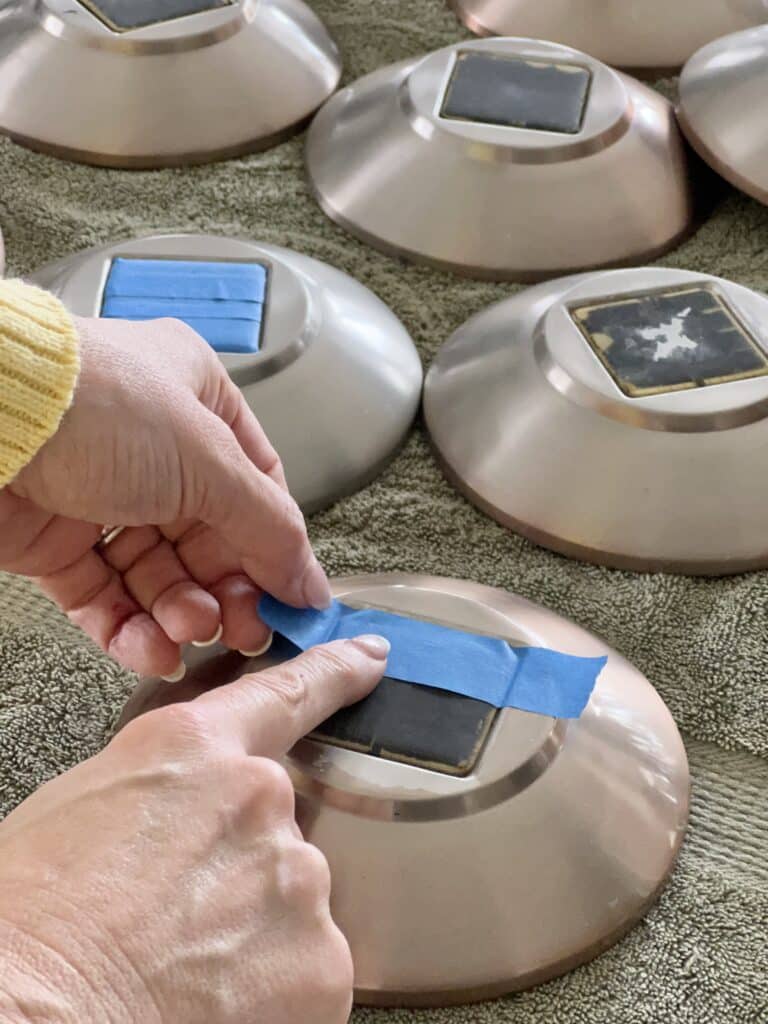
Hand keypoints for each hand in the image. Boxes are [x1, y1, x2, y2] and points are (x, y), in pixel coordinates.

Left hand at [0, 315, 330, 677]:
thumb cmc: (88, 405)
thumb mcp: (208, 460)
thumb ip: (269, 529)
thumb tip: (310, 584)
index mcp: (199, 402)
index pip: (258, 488)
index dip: (278, 548)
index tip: (293, 600)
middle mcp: (154, 448)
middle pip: (212, 540)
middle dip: (229, 591)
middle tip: (246, 630)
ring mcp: (103, 495)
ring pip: (161, 576)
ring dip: (182, 613)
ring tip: (191, 632)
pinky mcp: (56, 541)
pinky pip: (108, 597)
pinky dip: (132, 630)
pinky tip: (154, 649)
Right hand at [0, 635, 388, 1023]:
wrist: (31, 1015)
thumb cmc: (32, 921)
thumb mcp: (84, 805)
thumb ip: (164, 787)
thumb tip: (183, 812)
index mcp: (196, 750)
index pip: (288, 693)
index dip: (336, 671)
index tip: (370, 659)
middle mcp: (259, 798)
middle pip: (278, 826)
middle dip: (243, 864)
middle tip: (181, 913)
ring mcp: (296, 877)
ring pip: (293, 900)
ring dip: (256, 929)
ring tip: (189, 965)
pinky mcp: (321, 960)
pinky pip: (310, 966)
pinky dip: (277, 987)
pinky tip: (220, 1001)